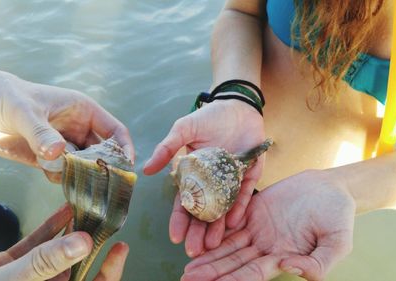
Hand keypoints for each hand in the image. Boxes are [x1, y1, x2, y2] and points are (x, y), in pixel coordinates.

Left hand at [0, 63, 132, 172]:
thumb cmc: (2, 96)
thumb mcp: (23, 111)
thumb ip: (42, 133)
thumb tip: (60, 154)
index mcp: (82, 110)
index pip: (114, 130)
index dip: (123, 148)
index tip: (126, 168)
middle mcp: (77, 128)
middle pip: (102, 152)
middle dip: (102, 167)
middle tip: (99, 183)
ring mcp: (62, 144)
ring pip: (83, 166)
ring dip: (79, 175)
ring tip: (67, 175)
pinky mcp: (46, 158)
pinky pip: (63, 173)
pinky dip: (61, 179)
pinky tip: (48, 174)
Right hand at [0, 204, 128, 280]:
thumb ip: (45, 263)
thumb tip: (85, 244)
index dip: (109, 274)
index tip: (120, 248)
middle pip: (76, 270)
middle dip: (92, 246)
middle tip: (107, 220)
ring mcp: (23, 279)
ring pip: (56, 256)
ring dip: (72, 233)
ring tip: (89, 209)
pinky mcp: (5, 267)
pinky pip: (34, 247)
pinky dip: (49, 229)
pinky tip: (63, 210)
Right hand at [144, 99, 265, 256]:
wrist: (237, 106)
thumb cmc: (208, 117)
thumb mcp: (184, 130)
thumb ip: (167, 148)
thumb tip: (146, 169)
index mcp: (194, 176)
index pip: (186, 202)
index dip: (180, 220)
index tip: (175, 236)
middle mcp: (212, 183)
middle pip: (204, 213)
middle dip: (198, 232)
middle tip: (194, 251)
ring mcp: (231, 181)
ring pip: (224, 209)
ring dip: (218, 227)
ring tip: (214, 245)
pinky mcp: (250, 175)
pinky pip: (244, 194)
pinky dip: (240, 208)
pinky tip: (234, 223)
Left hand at [182, 170, 355, 280]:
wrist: (331, 187)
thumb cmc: (338, 215)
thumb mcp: (338, 242)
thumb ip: (319, 262)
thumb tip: (290, 268)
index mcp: (283, 257)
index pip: (253, 274)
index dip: (233, 280)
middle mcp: (266, 248)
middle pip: (234, 263)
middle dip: (212, 272)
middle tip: (188, 279)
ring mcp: (258, 229)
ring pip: (228, 245)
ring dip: (208, 256)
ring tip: (188, 267)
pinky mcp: (252, 211)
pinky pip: (230, 221)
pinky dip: (214, 231)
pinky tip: (198, 239)